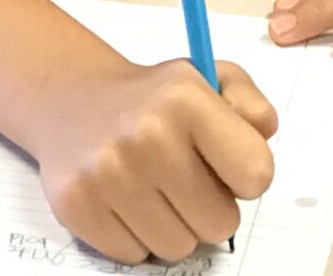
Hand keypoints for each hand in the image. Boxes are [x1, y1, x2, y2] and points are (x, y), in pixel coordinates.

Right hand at [22, 55, 276, 265]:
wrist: (70, 99)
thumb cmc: (152, 99)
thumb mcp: (207, 78)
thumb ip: (251, 106)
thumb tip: (262, 132)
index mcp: (184, 98)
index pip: (257, 175)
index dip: (245, 174)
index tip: (223, 161)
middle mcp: (145, 134)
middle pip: (221, 223)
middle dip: (209, 206)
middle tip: (185, 177)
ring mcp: (106, 173)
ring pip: (179, 246)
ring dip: (173, 224)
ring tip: (153, 187)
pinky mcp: (76, 204)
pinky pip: (135, 254)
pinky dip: (134, 233)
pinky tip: (124, 198)